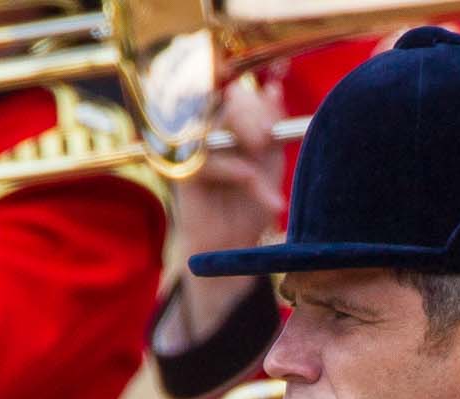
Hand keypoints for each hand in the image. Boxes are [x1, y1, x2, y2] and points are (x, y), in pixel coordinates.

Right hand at [168, 77, 285, 348]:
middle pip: (226, 98)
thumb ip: (271, 127)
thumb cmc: (250, 208)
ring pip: (217, 122)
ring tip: (262, 157)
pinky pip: (208, 159)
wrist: (232, 250)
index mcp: (227, 125)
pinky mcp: (183, 173)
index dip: (259, 103)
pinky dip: (233, 169)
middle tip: (268, 139)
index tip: (276, 124)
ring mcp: (191, 150)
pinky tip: (249, 181)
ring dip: (245, 135)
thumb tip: (272, 88)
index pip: (240, 93)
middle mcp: (206, 131)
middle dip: (252, 115)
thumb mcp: (269, 164)